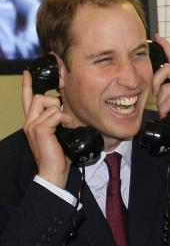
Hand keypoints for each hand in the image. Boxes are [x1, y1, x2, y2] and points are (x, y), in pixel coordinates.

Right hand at [22, 70, 72, 187]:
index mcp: (32, 122)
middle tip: (62, 116)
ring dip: (62, 113)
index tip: (27, 74)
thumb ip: (56, 120)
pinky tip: (67, 126)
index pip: (26, 100)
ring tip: (67, 125)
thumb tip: (65, 111)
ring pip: (49, 104)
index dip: (27, 86)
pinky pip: (56, 114)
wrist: (53, 171)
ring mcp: (32, 125)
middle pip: (39, 97)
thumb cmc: (57, 154)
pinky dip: (64, 119)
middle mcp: (29, 122)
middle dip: (54, 101)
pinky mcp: (40, 129)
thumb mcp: (56, 133)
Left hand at [152, 34, 169, 152]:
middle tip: (155, 94)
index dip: (165, 45)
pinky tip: (167, 112)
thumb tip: (153, 87)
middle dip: (155, 82)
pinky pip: (169, 97)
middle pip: (165, 68)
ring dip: (161, 101)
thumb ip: (164, 89)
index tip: (157, 36)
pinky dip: (164, 108)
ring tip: (164, 109)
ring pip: (165, 86)